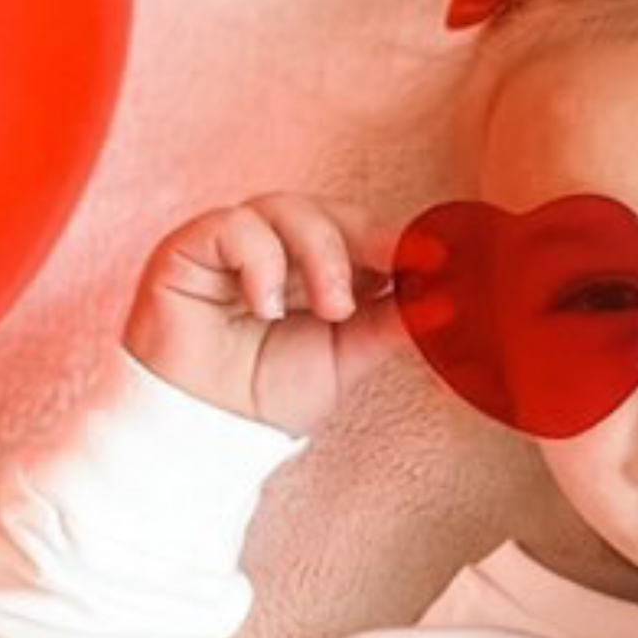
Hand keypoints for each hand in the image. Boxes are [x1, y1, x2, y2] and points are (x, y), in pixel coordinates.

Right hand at [122, 193, 407, 436]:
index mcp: (314, 266)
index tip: (435, 260)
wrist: (207, 429)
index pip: (359, 231)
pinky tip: (268, 308)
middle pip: (328, 211)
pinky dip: (260, 261)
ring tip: (331, 309)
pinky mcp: (189, 248)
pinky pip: (233, 226)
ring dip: (320, 254)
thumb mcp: (347, 358)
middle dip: (361, 244)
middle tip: (382, 285)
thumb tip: (448, 298)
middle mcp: (275, 247)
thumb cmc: (265, 394)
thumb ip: (391, 323)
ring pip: (285, 208)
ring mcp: (231, 244)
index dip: (395, 241)